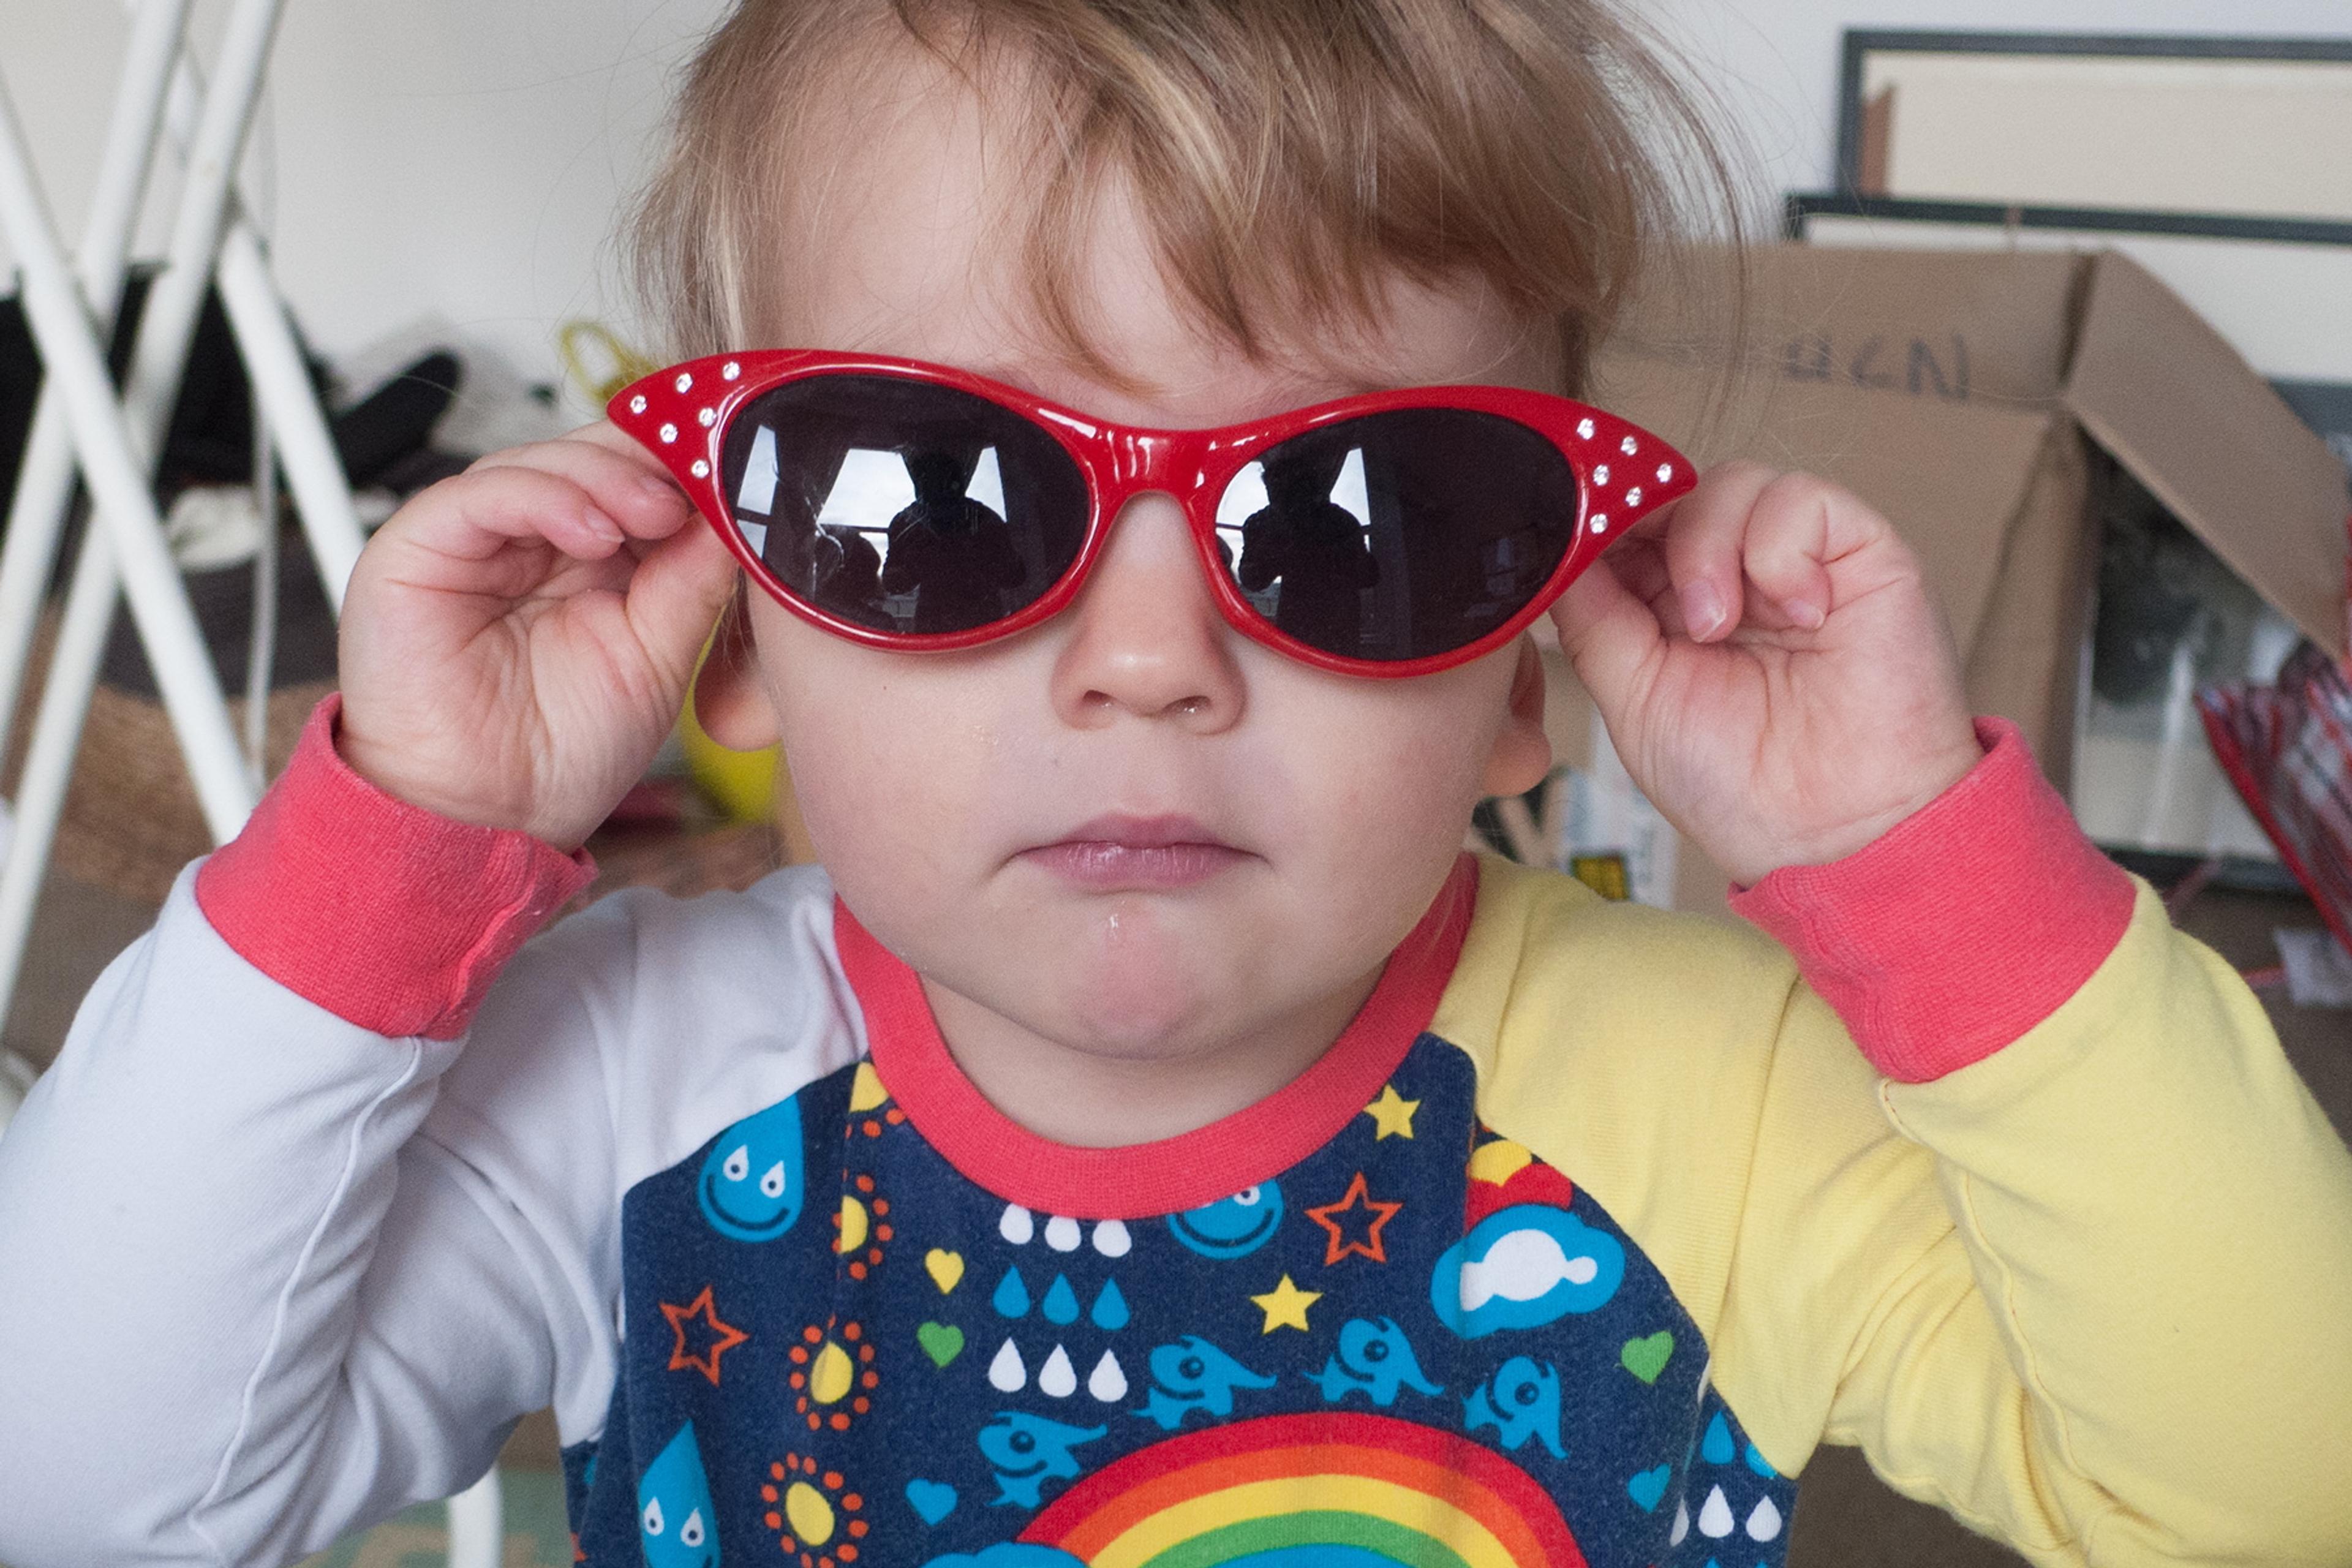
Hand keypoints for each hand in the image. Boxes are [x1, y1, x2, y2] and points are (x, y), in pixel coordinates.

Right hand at [335, 423, 738, 850]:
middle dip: (652, 462)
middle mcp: (528, 538)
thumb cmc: (565, 752)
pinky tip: (597, 532)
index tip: (735, 474)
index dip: (682, 467)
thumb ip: (690, 582)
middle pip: (590, 456)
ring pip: (542, 462)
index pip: (633, 478)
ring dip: (609, 478)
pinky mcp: (418, 546)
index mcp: (587, 558)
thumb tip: (733, 512)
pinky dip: (547, 497)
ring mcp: (473, 537)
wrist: (490, 820)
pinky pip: (482, 493)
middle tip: (702, 483)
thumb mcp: (657, 656)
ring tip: (656, 514)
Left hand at [1548, 462, 1983, 886]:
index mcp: (1671, 603)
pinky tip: (1800, 614)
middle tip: (1655, 605)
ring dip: (1707, 547)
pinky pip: (1803, 498)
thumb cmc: (1736, 782)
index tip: (1579, 551)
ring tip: (1719, 626)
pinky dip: (1782, 550)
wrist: (1832, 834)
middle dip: (1647, 530)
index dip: (1600, 523)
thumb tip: (1558, 547)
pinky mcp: (1863, 550)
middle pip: (1672, 489)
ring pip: (1731, 480)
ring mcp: (1797, 557)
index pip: (1627, 522)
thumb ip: (1593, 617)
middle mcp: (1734, 571)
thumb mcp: (1632, 696)